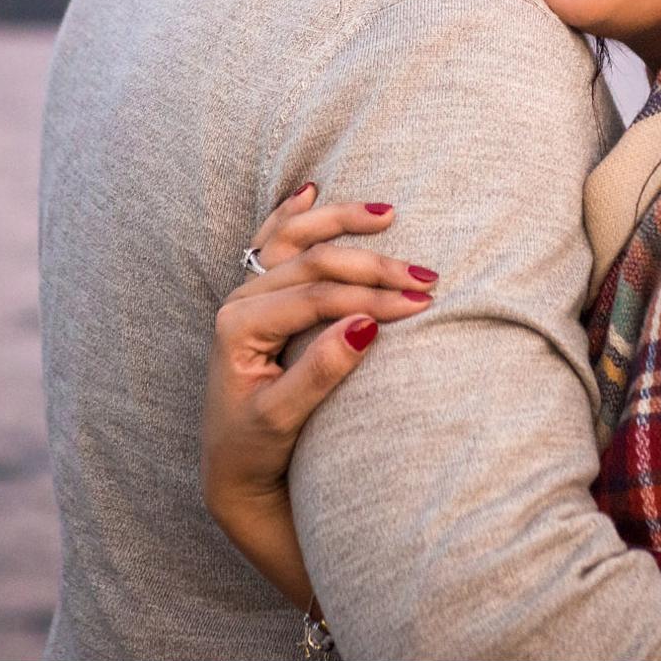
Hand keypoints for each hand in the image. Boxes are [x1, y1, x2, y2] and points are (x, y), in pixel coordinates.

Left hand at [201, 183, 436, 607]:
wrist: (233, 470)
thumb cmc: (253, 449)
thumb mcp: (282, 419)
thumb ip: (320, 372)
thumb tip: (366, 325)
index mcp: (239, 325)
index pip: (316, 296)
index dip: (371, 294)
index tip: (420, 301)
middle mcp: (240, 300)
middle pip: (313, 261)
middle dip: (374, 265)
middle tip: (427, 275)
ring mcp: (248, 295)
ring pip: (295, 240)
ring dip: (340, 222)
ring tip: (387, 212)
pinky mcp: (258, 300)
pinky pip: (274, 243)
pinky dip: (292, 214)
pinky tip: (308, 191)